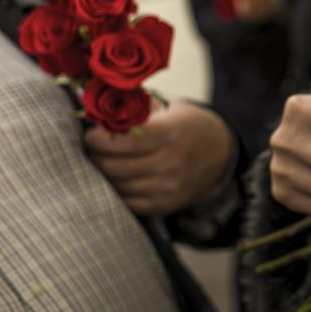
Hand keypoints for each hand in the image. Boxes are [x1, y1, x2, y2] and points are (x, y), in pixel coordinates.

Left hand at [85, 99, 235, 215]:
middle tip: (93, 149)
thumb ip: (134, 106)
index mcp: (171, 132)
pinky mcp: (165, 205)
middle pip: (113, 166)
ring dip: (104, 174)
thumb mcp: (167, 107)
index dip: (99, 139)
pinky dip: (117, 190)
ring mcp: (168, 187)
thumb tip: (96, 107)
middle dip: (96, 156)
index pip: (123, 141)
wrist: (219, 151)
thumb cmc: (185, 124)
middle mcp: (171, 162)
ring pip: (116, 186)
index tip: (91, 135)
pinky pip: (127, 202)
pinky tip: (118, 177)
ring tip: (104, 161)